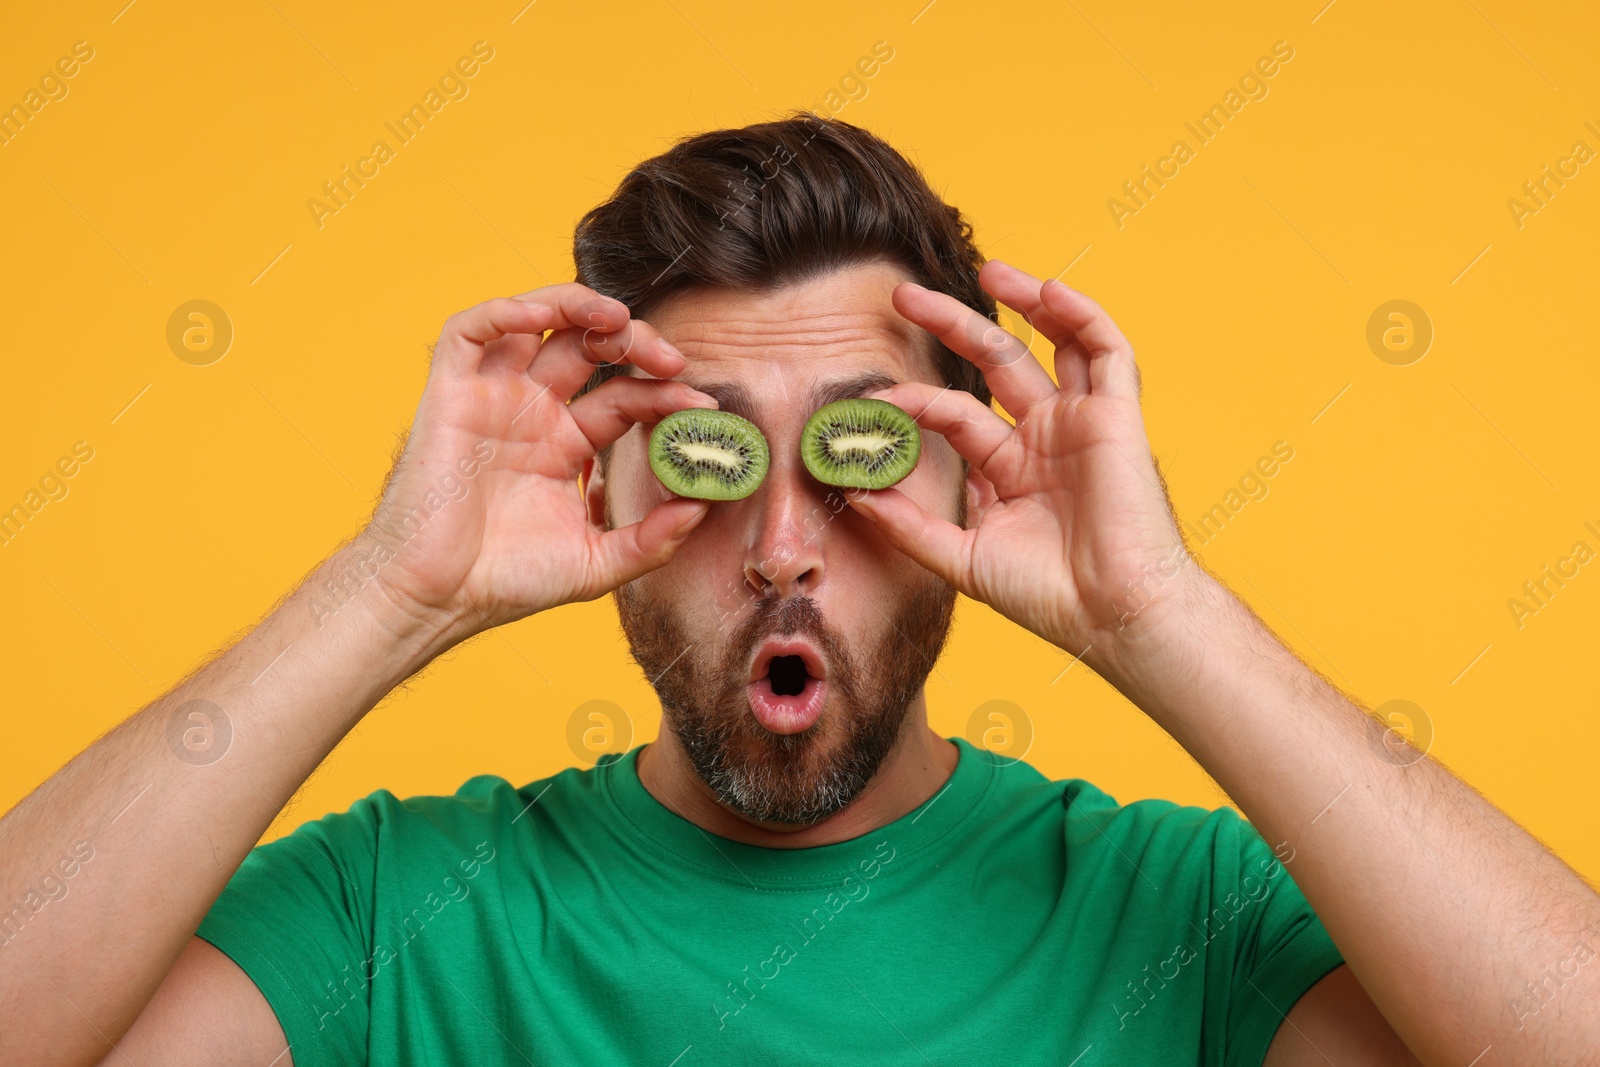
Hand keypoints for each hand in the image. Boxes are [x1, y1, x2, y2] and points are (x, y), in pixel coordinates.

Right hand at [358, 284, 715, 639]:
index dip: (665, 395)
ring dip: (580, 307)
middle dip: (636, 343)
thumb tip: (703, 508)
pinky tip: (548, 317)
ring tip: (621, 320)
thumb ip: (652, 540)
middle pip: (590, 348)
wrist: (436, 599)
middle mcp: (532, 412)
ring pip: (537, 324)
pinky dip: (509, 310)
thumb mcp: (597, 564)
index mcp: (566, 444)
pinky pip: (473, 330)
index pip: (626, 397)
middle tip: (673, 361)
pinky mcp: (450, 392)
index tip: (702, 408)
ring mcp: (492, 397)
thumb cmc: (505, 583)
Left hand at [847, 260, 1200, 667]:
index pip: (954, 414)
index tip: (873, 400)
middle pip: (996, 363)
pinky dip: (1080, 316)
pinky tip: (1045, 290)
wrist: (1113, 616)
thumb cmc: (1047, 597)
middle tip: (902, 296)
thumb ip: (907, 524)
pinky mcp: (1117, 416)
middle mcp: (1044, 438)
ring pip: (1053, 344)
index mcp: (1010, 468)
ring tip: (987, 269)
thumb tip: (853, 491)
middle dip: (952, 324)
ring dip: (1023, 302)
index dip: (915, 401)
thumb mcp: (960, 558)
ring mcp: (1081, 423)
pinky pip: (1105, 351)